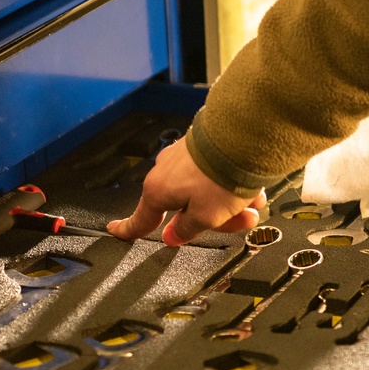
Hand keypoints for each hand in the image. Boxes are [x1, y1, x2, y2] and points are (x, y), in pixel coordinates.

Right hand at [106, 138, 265, 245]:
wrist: (243, 133)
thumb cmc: (219, 174)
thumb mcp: (205, 217)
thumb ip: (187, 230)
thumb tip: (174, 236)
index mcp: (158, 191)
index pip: (140, 219)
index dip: (128, 230)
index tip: (116, 231)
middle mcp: (166, 171)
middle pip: (185, 208)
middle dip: (215, 219)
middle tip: (239, 221)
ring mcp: (183, 157)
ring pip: (205, 191)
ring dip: (230, 202)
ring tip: (252, 202)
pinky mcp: (201, 146)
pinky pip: (214, 174)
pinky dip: (232, 184)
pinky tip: (252, 186)